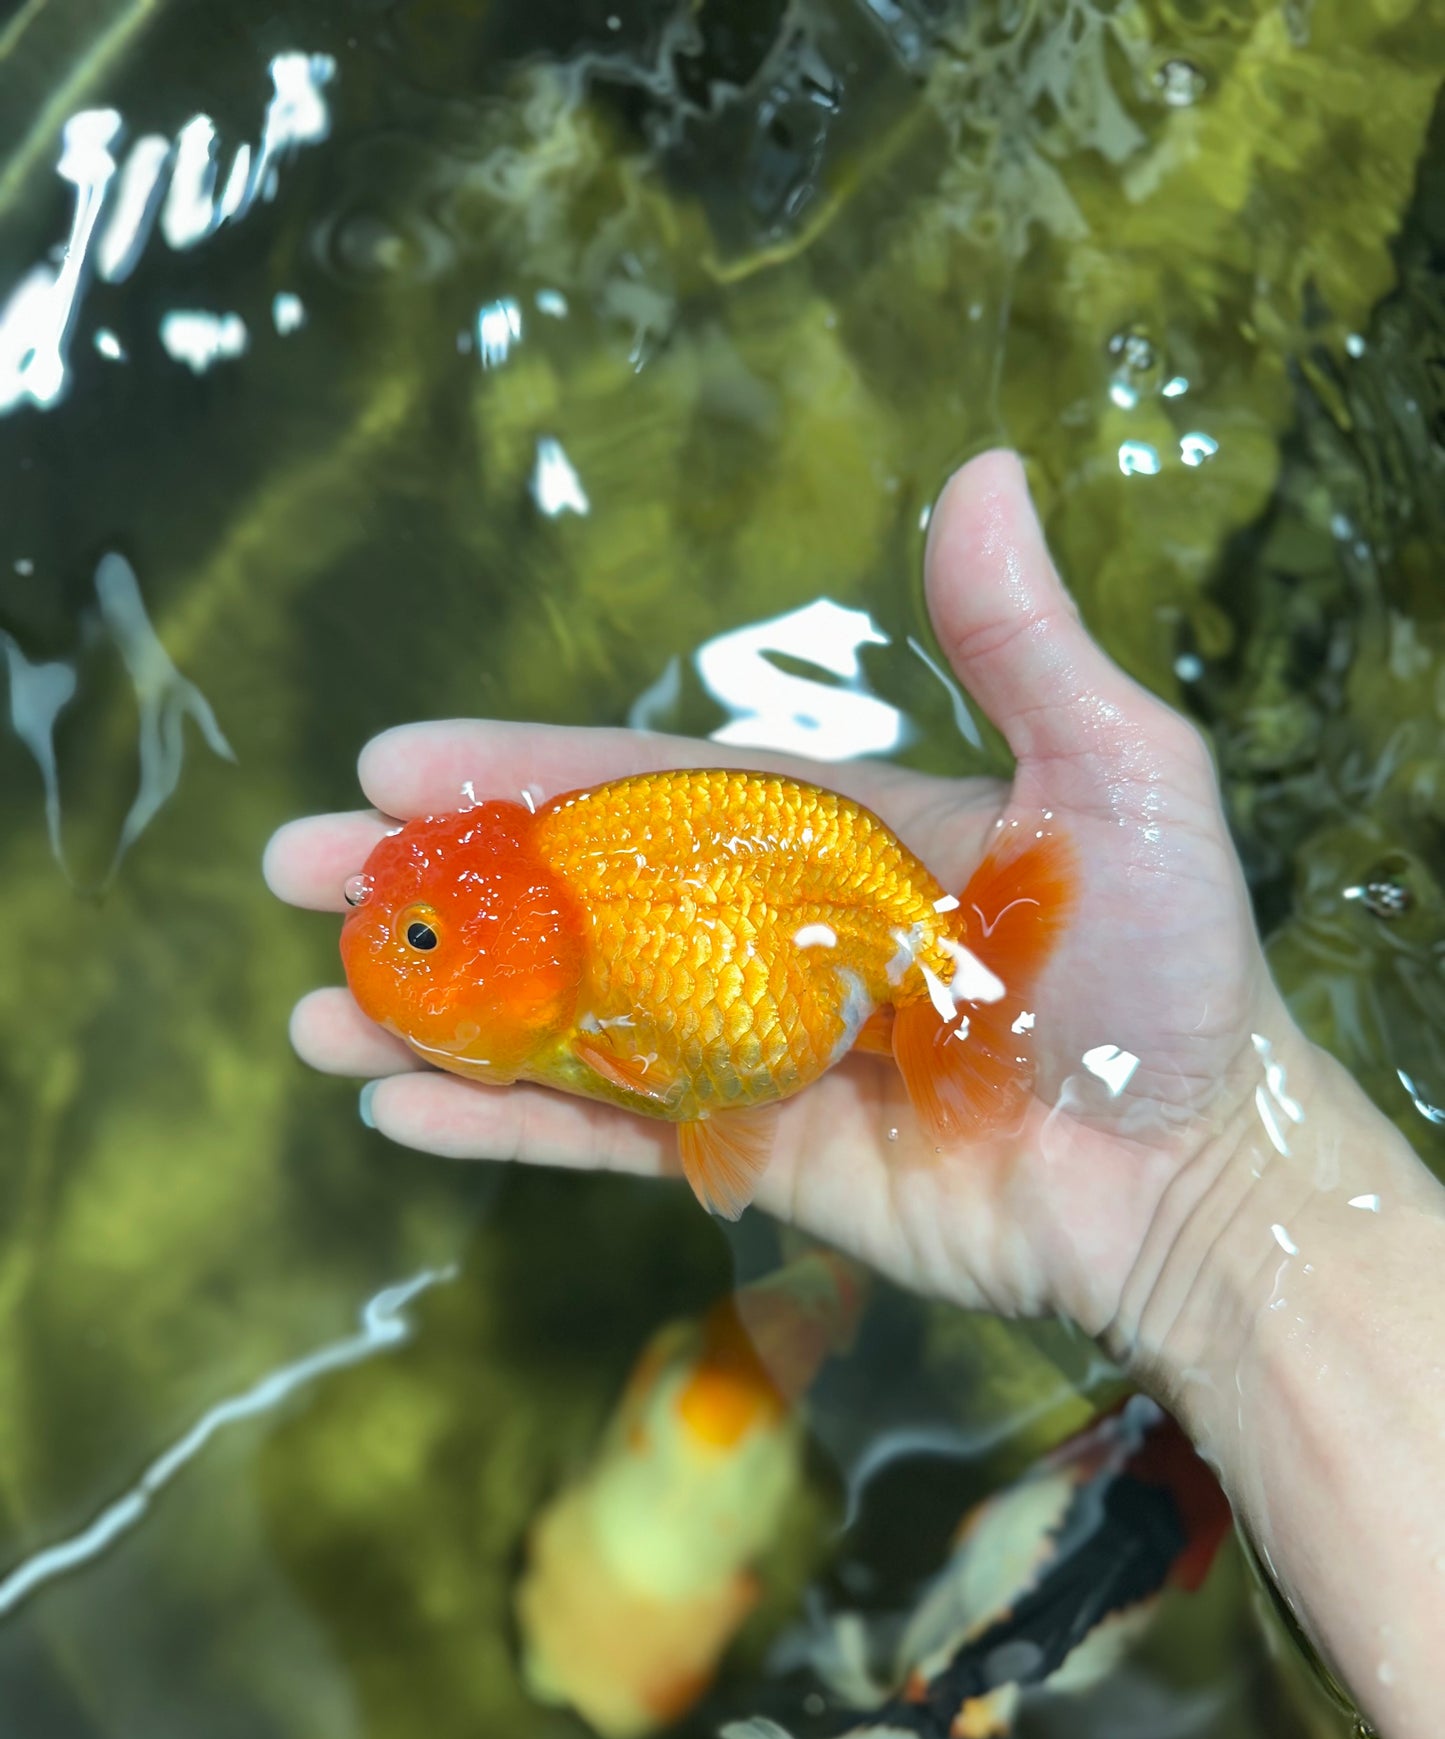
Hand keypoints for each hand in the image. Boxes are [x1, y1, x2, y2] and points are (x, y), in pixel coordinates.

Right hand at [263, 451, 1279, 1343]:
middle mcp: (771, 938)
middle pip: (569, 901)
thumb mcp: (1114, 776)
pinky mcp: (751, 1156)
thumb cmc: (1157, 968)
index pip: (641, 788)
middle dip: (434, 889)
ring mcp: (751, 1053)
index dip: (515, 771)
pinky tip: (400, 1113)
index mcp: (829, 837)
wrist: (1187, 1174)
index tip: (389, 765)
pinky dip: (503, 1127)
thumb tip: (984, 468)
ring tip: (316, 1011)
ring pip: (563, 1024)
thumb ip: (1020, 644)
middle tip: (293, 873)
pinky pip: (606, 1136)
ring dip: (440, 1017)